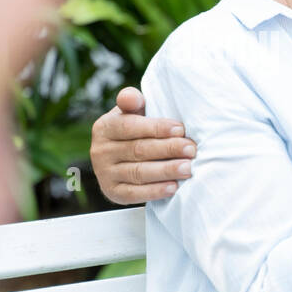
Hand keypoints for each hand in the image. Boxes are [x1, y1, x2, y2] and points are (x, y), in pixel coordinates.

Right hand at [90, 86, 197, 204]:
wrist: (120, 159)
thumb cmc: (134, 130)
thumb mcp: (132, 112)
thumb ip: (132, 101)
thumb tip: (130, 97)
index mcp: (104, 127)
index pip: (130, 126)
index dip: (156, 128)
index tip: (180, 129)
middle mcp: (100, 151)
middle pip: (138, 150)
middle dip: (168, 149)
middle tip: (191, 150)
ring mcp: (104, 173)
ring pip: (138, 172)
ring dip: (166, 171)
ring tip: (188, 168)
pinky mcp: (112, 192)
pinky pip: (135, 194)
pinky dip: (155, 191)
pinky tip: (173, 187)